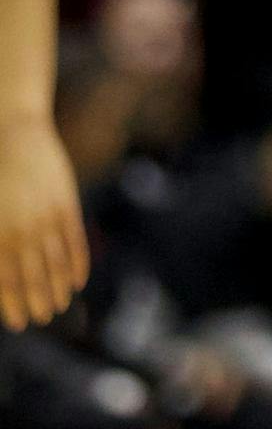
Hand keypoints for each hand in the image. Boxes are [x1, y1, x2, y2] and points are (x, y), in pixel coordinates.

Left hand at [0, 112, 89, 330]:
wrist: (15, 135)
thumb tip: (2, 273)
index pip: (4, 279)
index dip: (12, 304)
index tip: (19, 322)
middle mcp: (21, 230)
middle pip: (30, 276)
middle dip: (36, 301)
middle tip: (41, 319)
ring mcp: (46, 216)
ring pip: (54, 262)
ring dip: (57, 287)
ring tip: (60, 305)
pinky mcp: (65, 203)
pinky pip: (73, 240)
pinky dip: (77, 262)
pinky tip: (78, 279)